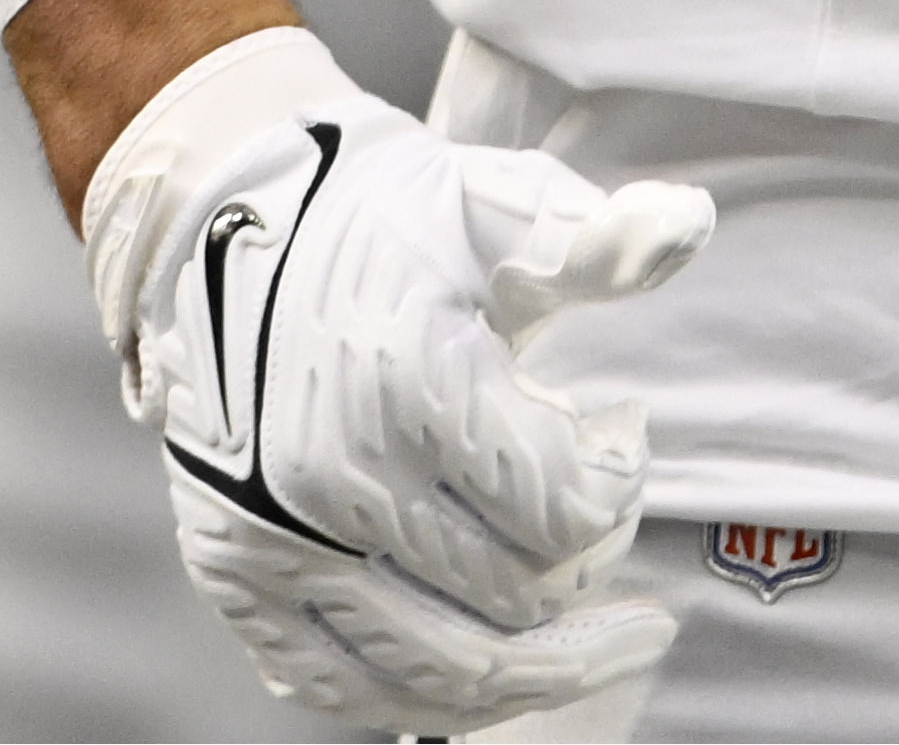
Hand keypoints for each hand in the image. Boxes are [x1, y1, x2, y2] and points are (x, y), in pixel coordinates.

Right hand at [82, 21, 714, 732]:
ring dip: (543, 665)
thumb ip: (590, 240)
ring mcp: (277, 541)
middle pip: (518, 595)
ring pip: (447, 669)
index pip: (567, 509)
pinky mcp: (236, 577)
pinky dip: (430, 701)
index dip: (621, 482)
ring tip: (606, 637)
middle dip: (587, 557)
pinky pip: (346, 691)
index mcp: (408, 383)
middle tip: (596, 506)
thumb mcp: (486, 204)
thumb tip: (687, 225)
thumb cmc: (370, 213)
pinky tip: (494, 675)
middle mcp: (335, 479)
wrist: (211, 222)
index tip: (619, 433)